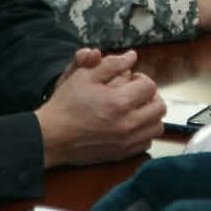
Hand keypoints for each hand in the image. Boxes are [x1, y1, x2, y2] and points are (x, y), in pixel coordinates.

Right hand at [35, 48, 164, 166]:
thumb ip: (111, 64)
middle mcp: (127, 124)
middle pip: (159, 107)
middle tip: (136, 93)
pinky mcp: (122, 154)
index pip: (150, 86)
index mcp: (119, 102)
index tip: (131, 80)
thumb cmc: (66, 105)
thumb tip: (131, 56)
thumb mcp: (84, 76)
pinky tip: (130, 125)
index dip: (141, 79)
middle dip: (150, 96)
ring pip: (157, 126)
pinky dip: (144, 132)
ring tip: (135, 109)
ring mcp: (126, 142)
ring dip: (150, 114)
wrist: (51, 137)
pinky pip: (147, 142)